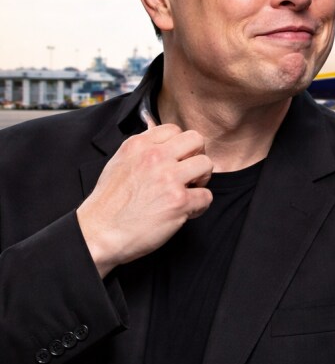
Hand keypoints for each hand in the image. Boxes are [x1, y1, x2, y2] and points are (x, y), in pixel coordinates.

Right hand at [77, 123, 213, 277]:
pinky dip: (199, 206)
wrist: (98, 233)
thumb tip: (163, 142)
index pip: (175, 130)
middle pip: (197, 140)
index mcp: (138, 145)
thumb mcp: (119, 163)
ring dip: (202, 180)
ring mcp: (168, 178)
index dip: (180, 147)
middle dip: (197, 157)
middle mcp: (154, 157)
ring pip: (207, 164)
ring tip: (188, 192)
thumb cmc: (108, 204)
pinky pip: (206, 196)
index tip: (176, 161)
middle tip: (188, 175)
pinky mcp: (178, 201)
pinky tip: (184, 212)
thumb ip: (142, 151)